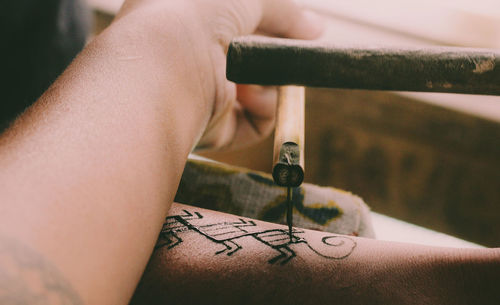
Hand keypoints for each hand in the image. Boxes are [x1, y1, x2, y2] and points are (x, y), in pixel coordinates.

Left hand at [116, 0, 322, 150]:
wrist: (165, 63)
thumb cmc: (194, 16)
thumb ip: (282, 11)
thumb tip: (316, 28)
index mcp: (187, 27)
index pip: (236, 28)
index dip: (268, 26)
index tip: (296, 29)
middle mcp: (193, 64)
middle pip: (251, 63)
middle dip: (275, 57)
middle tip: (290, 52)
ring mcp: (203, 99)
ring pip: (256, 95)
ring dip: (271, 84)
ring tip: (261, 74)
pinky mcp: (212, 130)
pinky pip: (254, 125)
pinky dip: (266, 111)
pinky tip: (253, 97)